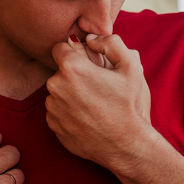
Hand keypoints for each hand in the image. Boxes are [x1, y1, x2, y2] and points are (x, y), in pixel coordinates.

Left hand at [46, 34, 153, 167]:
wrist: (124, 144)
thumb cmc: (128, 105)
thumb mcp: (130, 66)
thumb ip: (111, 42)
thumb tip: (91, 38)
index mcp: (72, 68)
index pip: (60, 47)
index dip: (74, 52)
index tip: (86, 62)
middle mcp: (56, 86)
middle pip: (59, 71)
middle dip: (74, 75)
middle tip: (95, 86)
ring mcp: (52, 108)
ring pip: (57, 92)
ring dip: (70, 94)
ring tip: (92, 104)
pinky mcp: (53, 125)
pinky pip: (56, 111)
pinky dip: (67, 112)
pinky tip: (86, 117)